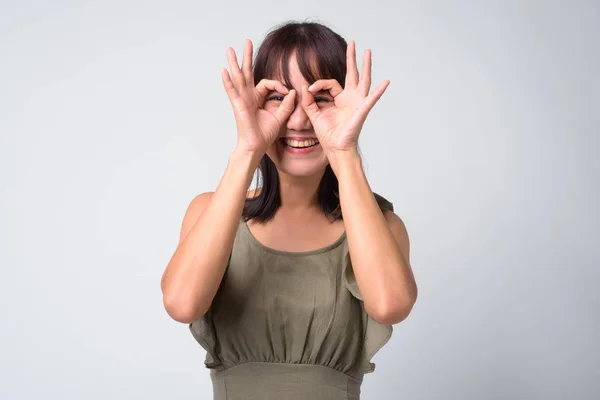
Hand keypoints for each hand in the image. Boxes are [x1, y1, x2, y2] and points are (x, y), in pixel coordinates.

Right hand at [222, 40, 295, 155]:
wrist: (256, 146)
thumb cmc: (264, 134)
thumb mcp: (280, 117)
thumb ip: (287, 104)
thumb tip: (294, 91)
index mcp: (257, 98)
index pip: (267, 83)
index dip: (279, 84)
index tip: (288, 91)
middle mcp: (248, 96)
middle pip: (247, 72)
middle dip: (247, 57)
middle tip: (247, 41)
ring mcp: (241, 99)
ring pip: (238, 77)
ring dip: (234, 62)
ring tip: (230, 49)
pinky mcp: (238, 105)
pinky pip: (232, 91)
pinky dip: (227, 81)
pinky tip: (224, 70)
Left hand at [300, 41, 389, 156]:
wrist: (335, 149)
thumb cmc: (328, 135)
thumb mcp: (315, 116)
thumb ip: (308, 102)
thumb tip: (303, 88)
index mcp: (339, 99)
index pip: (330, 83)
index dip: (318, 83)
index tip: (309, 89)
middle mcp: (350, 99)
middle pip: (352, 74)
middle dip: (352, 59)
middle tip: (353, 43)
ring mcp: (358, 103)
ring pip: (363, 80)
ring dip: (366, 66)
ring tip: (368, 52)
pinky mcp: (361, 110)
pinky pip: (371, 99)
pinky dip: (379, 91)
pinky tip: (385, 82)